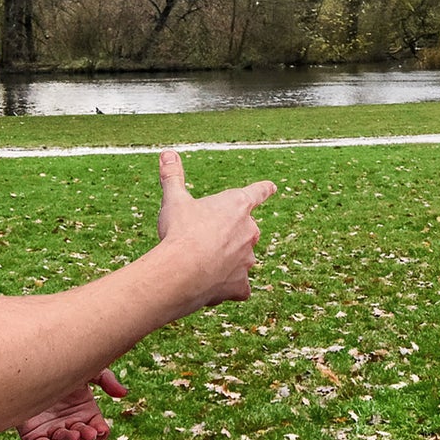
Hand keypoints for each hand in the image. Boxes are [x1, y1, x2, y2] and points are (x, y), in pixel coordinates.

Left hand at [18, 368, 127, 439]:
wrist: (31, 361)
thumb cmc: (60, 363)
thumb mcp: (87, 369)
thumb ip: (106, 380)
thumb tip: (124, 394)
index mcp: (84, 410)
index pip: (97, 427)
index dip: (101, 431)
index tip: (101, 429)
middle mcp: (69, 421)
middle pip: (80, 435)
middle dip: (85, 435)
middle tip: (87, 431)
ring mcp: (51, 427)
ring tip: (71, 434)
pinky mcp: (32, 431)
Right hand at [156, 149, 275, 310]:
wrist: (181, 272)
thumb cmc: (180, 231)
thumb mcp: (175, 200)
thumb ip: (173, 176)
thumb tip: (167, 153)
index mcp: (237, 205)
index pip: (258, 192)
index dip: (264, 189)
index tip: (272, 187)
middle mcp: (249, 231)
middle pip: (247, 229)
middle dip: (231, 232)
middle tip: (206, 236)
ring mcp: (247, 260)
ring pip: (243, 257)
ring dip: (229, 258)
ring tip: (203, 261)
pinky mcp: (241, 285)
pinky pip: (241, 287)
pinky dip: (232, 286)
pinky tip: (217, 286)